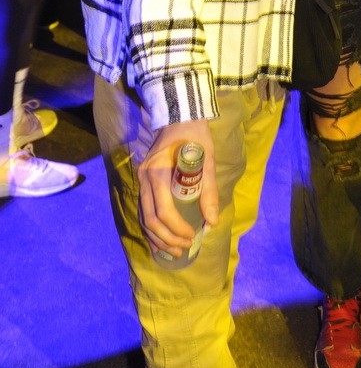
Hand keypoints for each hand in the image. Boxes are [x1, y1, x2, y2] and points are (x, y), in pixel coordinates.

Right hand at [137, 119, 217, 258]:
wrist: (179, 116)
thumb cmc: (195, 137)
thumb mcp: (207, 160)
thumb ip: (208, 190)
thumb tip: (211, 221)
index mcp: (159, 172)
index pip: (163, 210)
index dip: (177, 229)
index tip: (192, 236)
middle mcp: (145, 178)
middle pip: (150, 219)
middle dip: (168, 238)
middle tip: (185, 248)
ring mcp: (141, 180)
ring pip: (144, 218)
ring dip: (158, 238)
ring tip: (175, 250)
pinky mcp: (143, 182)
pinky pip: (143, 211)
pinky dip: (151, 229)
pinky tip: (161, 240)